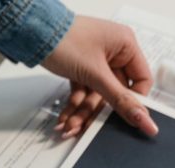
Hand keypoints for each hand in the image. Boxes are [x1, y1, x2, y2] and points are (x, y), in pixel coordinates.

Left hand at [41, 16, 157, 137]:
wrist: (30, 32)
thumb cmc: (64, 39)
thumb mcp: (95, 74)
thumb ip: (120, 99)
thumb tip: (144, 120)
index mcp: (126, 45)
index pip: (141, 81)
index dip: (135, 102)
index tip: (128, 120)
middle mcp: (114, 51)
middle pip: (115, 92)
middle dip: (98, 111)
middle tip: (90, 127)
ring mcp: (96, 59)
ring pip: (96, 94)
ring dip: (83, 111)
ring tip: (70, 125)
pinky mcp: (81, 66)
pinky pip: (83, 90)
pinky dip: (75, 103)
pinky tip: (66, 117)